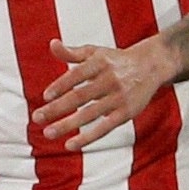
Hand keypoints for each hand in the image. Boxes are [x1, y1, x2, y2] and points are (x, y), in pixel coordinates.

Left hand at [34, 38, 176, 149]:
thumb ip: (72, 53)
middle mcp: (110, 80)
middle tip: (36, 118)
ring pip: (90, 114)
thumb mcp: (95, 52)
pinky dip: (88, 137)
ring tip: (48, 133)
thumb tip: (52, 44)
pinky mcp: (126, 113)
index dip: (61, 85)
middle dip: (57, 108)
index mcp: (100, 63)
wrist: (151, 66)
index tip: (45, 96)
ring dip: (68, 125)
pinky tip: (70, 145)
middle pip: (80, 96)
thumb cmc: (115, 60)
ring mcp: (119, 98)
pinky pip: (105, 127)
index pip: (78, 75)